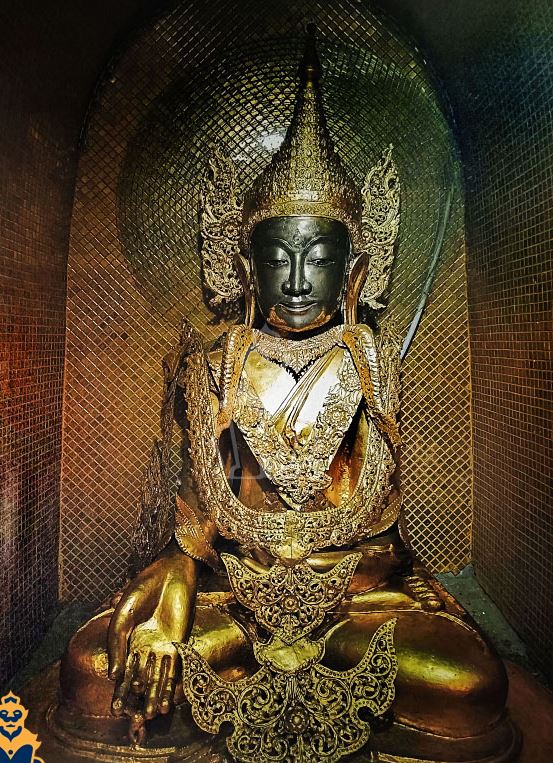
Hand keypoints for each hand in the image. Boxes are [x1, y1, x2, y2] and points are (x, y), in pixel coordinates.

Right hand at [107, 548, 196, 720]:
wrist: (169, 572)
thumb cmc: (141, 589)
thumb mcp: (121, 617)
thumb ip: (116, 645)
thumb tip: (113, 677)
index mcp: (127, 642)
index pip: (123, 671)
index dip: (120, 690)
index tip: (116, 709)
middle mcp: (144, 647)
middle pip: (141, 678)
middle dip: (139, 698)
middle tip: (136, 717)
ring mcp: (161, 646)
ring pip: (158, 676)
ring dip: (156, 695)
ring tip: (153, 714)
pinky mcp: (178, 643)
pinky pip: (174, 667)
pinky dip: (172, 684)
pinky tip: (169, 700)